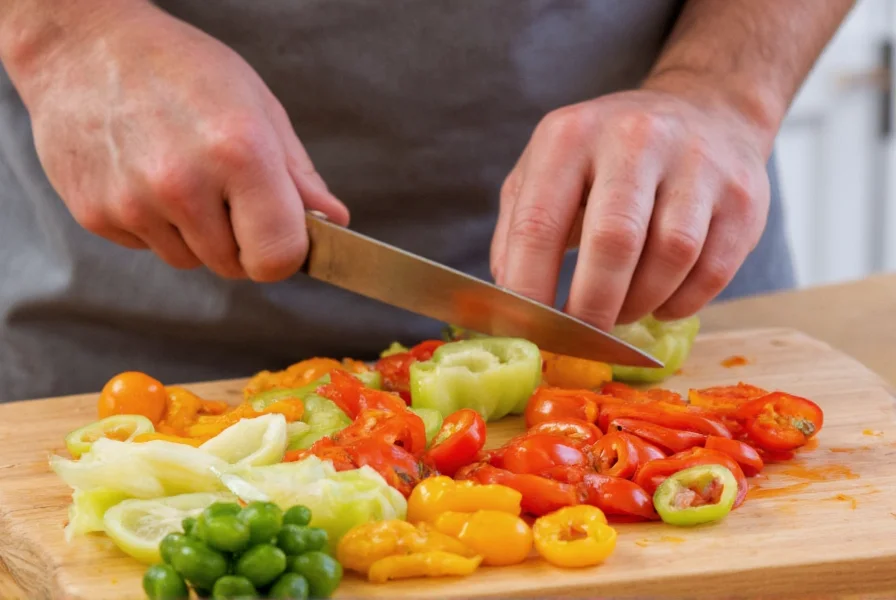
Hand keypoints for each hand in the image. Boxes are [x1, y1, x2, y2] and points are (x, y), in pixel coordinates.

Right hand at [10, 2, 346, 280]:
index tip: (280, 237)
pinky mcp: (96, 214)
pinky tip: (146, 176)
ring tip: (183, 176)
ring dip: (196, 235)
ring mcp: (134, 203)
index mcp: (238, 152)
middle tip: (228, 194)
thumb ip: (299, 175)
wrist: (81, 46)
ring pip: (190, 261)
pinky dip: (155, 225)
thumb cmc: (178, 67)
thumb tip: (333, 223)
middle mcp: (183, 184)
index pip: (278, 257)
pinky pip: (147, 247)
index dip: (285, 255)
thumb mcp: (257, 105)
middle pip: (234, 266)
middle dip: (240, 241)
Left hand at [490, 80, 771, 329]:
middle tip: (581, 337)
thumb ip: (518, 230)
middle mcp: (636, 138)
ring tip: (621, 312)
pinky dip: (681, 303)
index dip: (529, 289)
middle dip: (592, 307)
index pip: (538, 224)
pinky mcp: (743, 196)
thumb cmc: (607, 158)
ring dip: (639, 304)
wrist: (704, 112)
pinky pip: (712, 271)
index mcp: (570, 135)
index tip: (526, 332)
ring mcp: (697, 163)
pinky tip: (661, 302)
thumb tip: (510, 303)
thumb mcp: (548, 171)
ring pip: (670, 257)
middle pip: (613, 241)